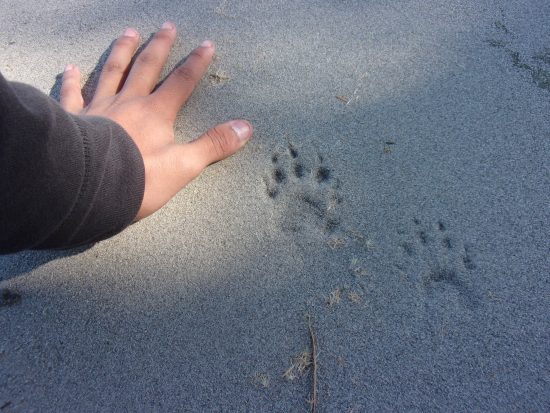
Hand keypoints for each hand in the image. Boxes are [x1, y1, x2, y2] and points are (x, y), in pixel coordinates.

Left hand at [58, 22, 252, 219]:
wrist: (91, 187)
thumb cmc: (140, 179)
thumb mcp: (185, 166)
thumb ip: (214, 145)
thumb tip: (246, 127)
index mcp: (156, 113)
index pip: (181, 82)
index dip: (196, 63)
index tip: (206, 44)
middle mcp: (128, 102)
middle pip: (146, 67)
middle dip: (159, 46)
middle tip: (166, 26)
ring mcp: (99, 107)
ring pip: (112, 72)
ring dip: (122, 51)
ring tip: (129, 33)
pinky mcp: (76, 119)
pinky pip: (72, 94)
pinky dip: (72, 81)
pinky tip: (71, 68)